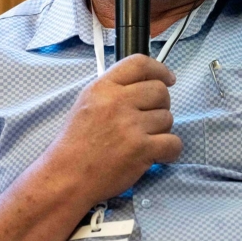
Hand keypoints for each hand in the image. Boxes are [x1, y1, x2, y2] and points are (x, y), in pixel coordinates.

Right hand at [0, 54, 181, 240]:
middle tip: (150, 120)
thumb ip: (113, 91)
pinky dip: (170, 151)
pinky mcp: (142, 148)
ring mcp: (131, 125)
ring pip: (168, 118)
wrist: (67, 177)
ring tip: (143, 141)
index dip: (160, 70)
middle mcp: (118, 102)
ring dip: (161, 130)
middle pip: (160, 91)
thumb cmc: (75, 144)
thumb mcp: (86, 104)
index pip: (139, 63)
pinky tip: (157, 155)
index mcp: (102, 87)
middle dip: (161, 105)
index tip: (168, 78)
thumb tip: (143, 85)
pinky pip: (174, 142)